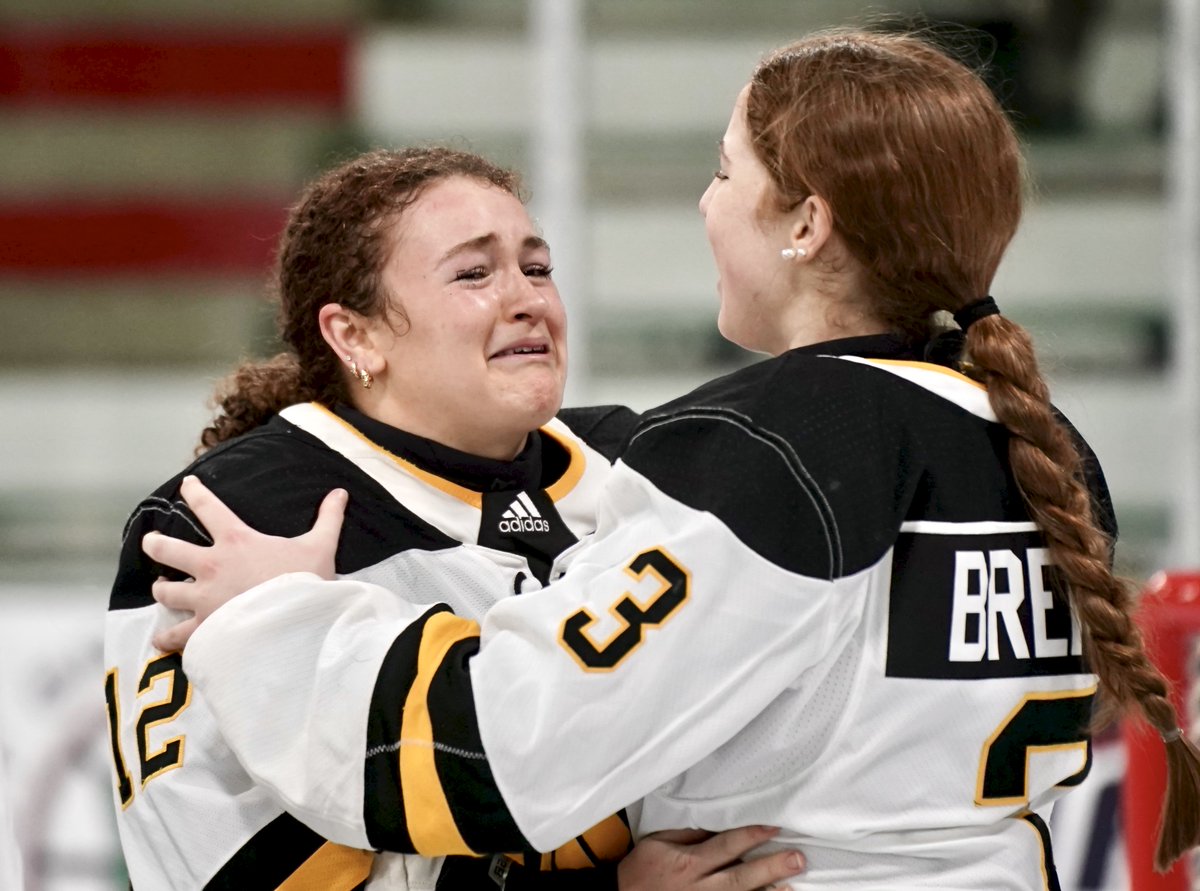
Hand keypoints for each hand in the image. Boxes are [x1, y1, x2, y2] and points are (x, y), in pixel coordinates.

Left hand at [145, 475, 347, 651]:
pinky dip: (168, 638)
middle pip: (167, 549)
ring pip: (166, 591)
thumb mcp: (320, 545)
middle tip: (151, 542)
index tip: (186, 485)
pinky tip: (162, 640)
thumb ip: (327, 518)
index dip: (195, 492)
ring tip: (162, 589)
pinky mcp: (204, 628)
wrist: (295, 623)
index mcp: (236, 541)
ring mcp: (203, 598)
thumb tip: (340, 493)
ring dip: (162, 589)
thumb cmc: (306, 581)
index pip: (208, 508)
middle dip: (155, 544)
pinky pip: (176, 635)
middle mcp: (211, 566)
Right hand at [618, 825, 804, 889]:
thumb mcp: (656, 843)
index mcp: (687, 863)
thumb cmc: (639, 870)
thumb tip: (714, 824)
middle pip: (740, 876)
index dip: (751, 835)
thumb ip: (687, 835)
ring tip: (792, 885)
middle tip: (797, 858)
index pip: (725, 846)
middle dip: (770, 867)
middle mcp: (698, 887)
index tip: (773, 826)